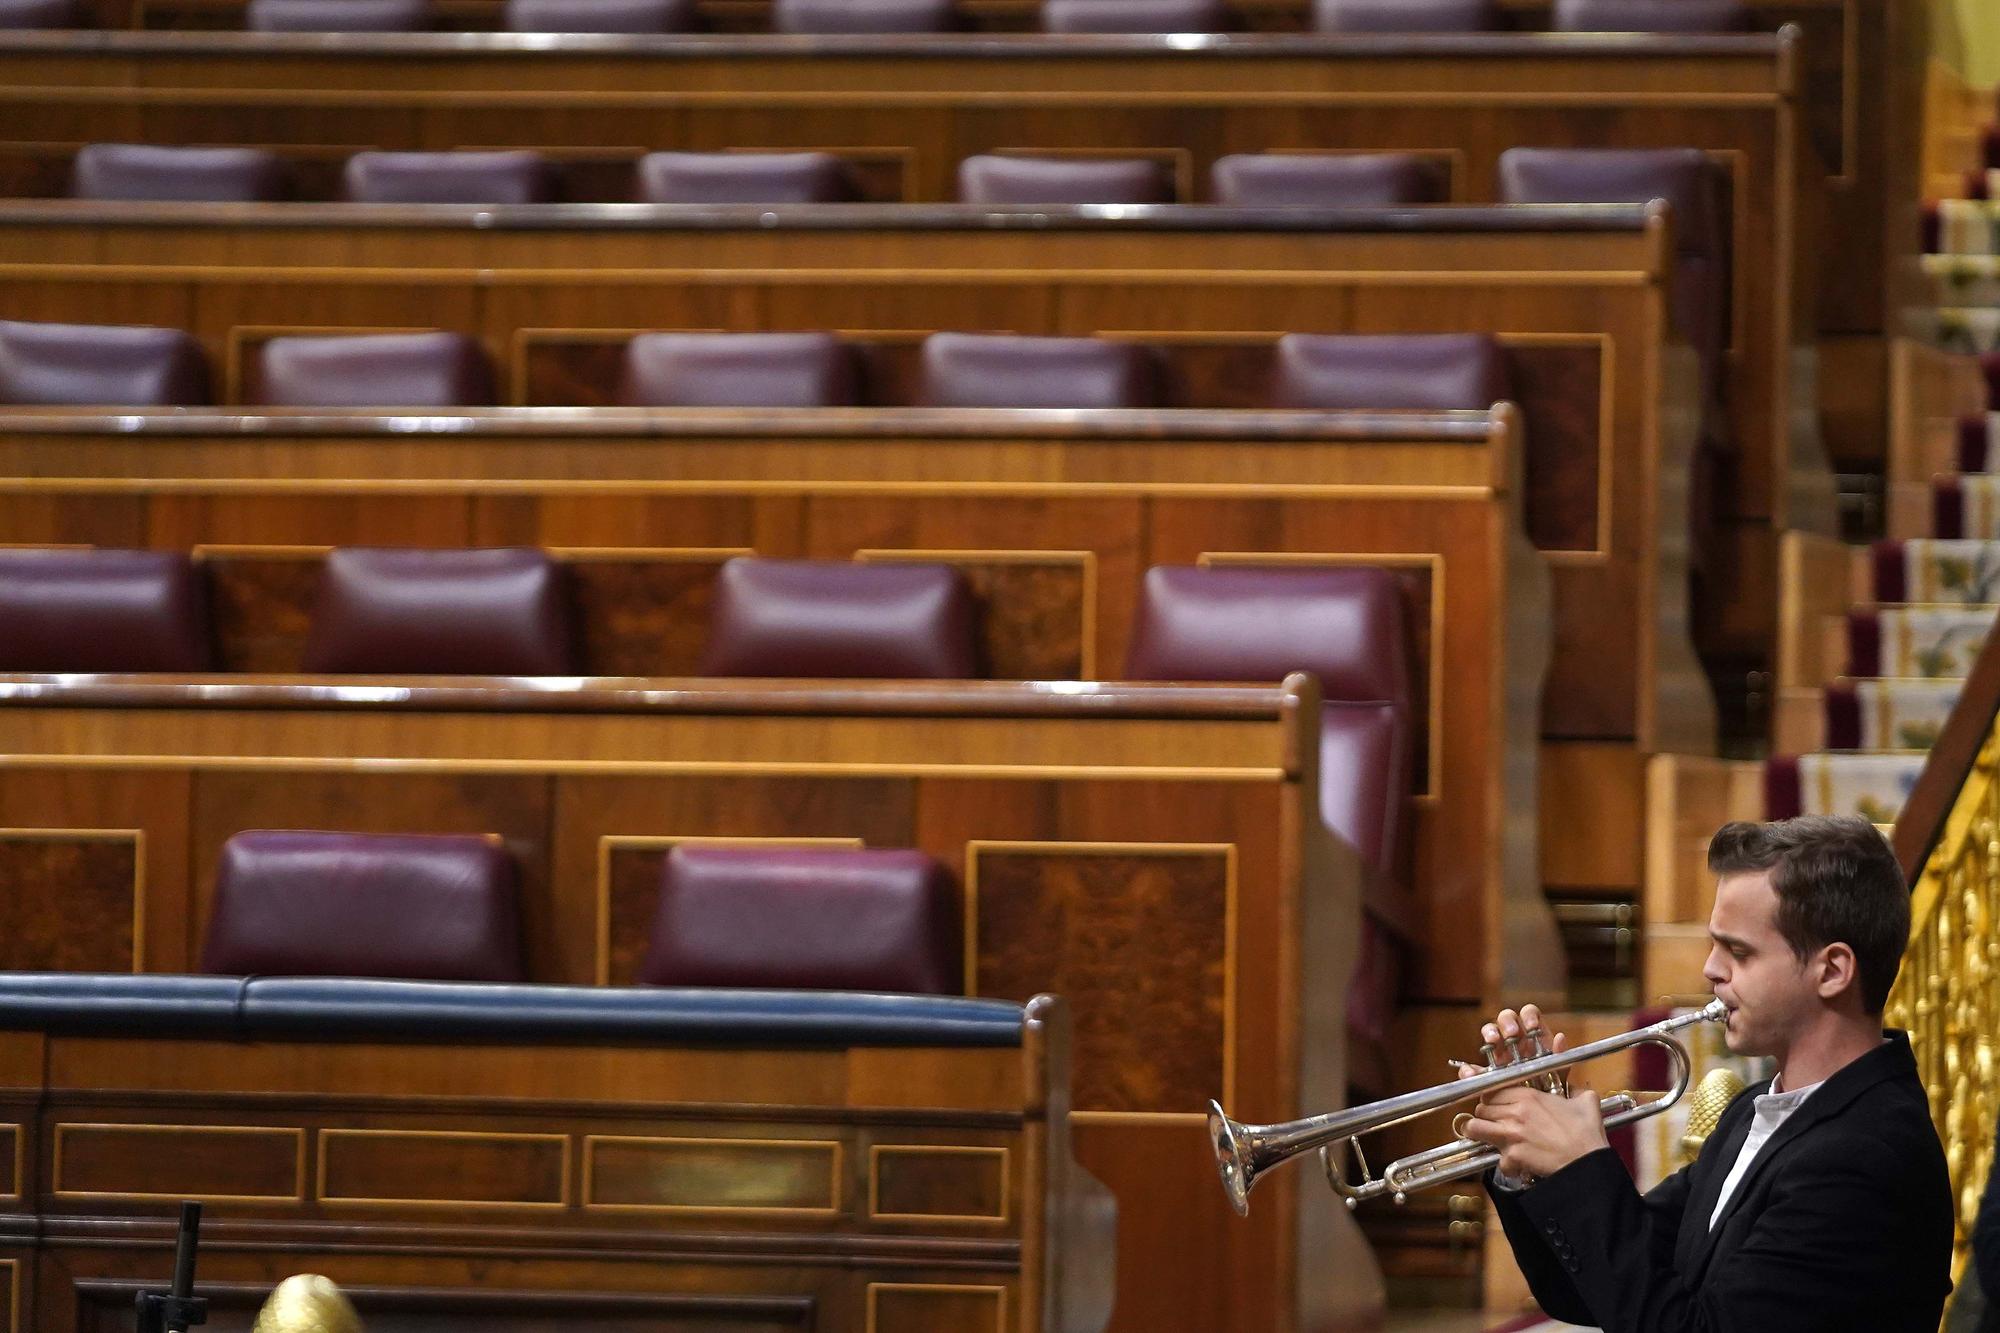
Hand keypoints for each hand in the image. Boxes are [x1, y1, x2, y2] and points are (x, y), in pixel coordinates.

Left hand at [1456, 1005, 1607, 1181]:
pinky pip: (1497, 1160)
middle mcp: (1514, 1111)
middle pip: (1481, 1109)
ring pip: (1474, 1128)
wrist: (1588, 1161)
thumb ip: (1577, 1091)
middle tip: (1496, 1125)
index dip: (1493, 1100)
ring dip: (1481, 1135)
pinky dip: (1507, 1166)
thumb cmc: (1587, 1133)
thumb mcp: (1585, 1102)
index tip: (1497, 1107)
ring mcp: (1511, 1133)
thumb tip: (1578, 1090)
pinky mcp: (1512, 1155)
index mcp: (1528, 1095)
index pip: (1491, 1090)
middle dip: (1486, 1117)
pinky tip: (1517, 1166)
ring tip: (1492, 1140)